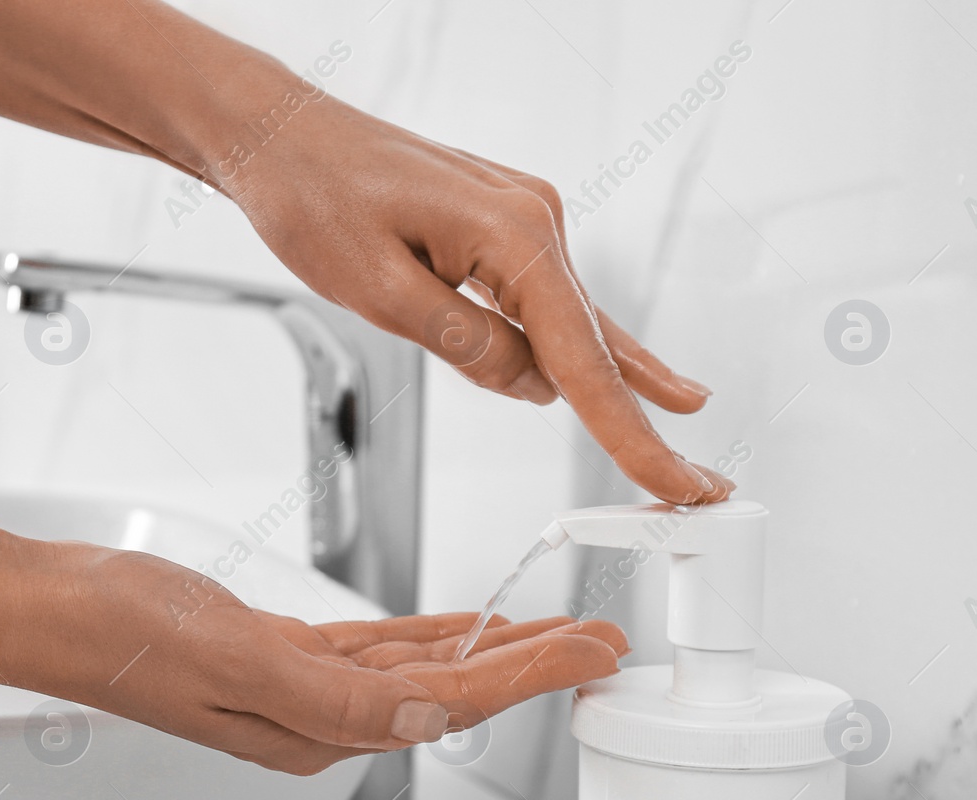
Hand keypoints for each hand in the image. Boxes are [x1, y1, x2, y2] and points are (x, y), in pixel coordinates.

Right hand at [0, 543, 625, 774]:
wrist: (54, 610)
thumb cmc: (123, 636)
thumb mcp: (234, 660)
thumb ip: (333, 694)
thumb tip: (428, 714)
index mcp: (312, 730)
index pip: (449, 704)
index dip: (530, 676)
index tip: (592, 650)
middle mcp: (316, 719)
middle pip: (451, 692)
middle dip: (532, 666)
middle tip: (601, 641)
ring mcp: (298, 689)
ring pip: (420, 670)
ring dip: (489, 650)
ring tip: (551, 628)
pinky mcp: (279, 655)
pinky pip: (375, 649)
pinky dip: (425, 635)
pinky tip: (458, 624)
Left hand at [223, 95, 734, 505]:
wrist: (279, 136)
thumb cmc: (313, 197)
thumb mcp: (380, 292)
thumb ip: (465, 345)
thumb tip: (531, 385)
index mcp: (512, 234)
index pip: (582, 359)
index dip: (630, 434)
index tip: (673, 484)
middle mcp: (534, 219)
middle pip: (598, 345)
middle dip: (642, 424)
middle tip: (697, 487)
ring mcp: (521, 218)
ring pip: (578, 325)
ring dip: (616, 389)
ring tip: (675, 447)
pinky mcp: (499, 225)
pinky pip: (549, 300)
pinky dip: (580, 346)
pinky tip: (631, 374)